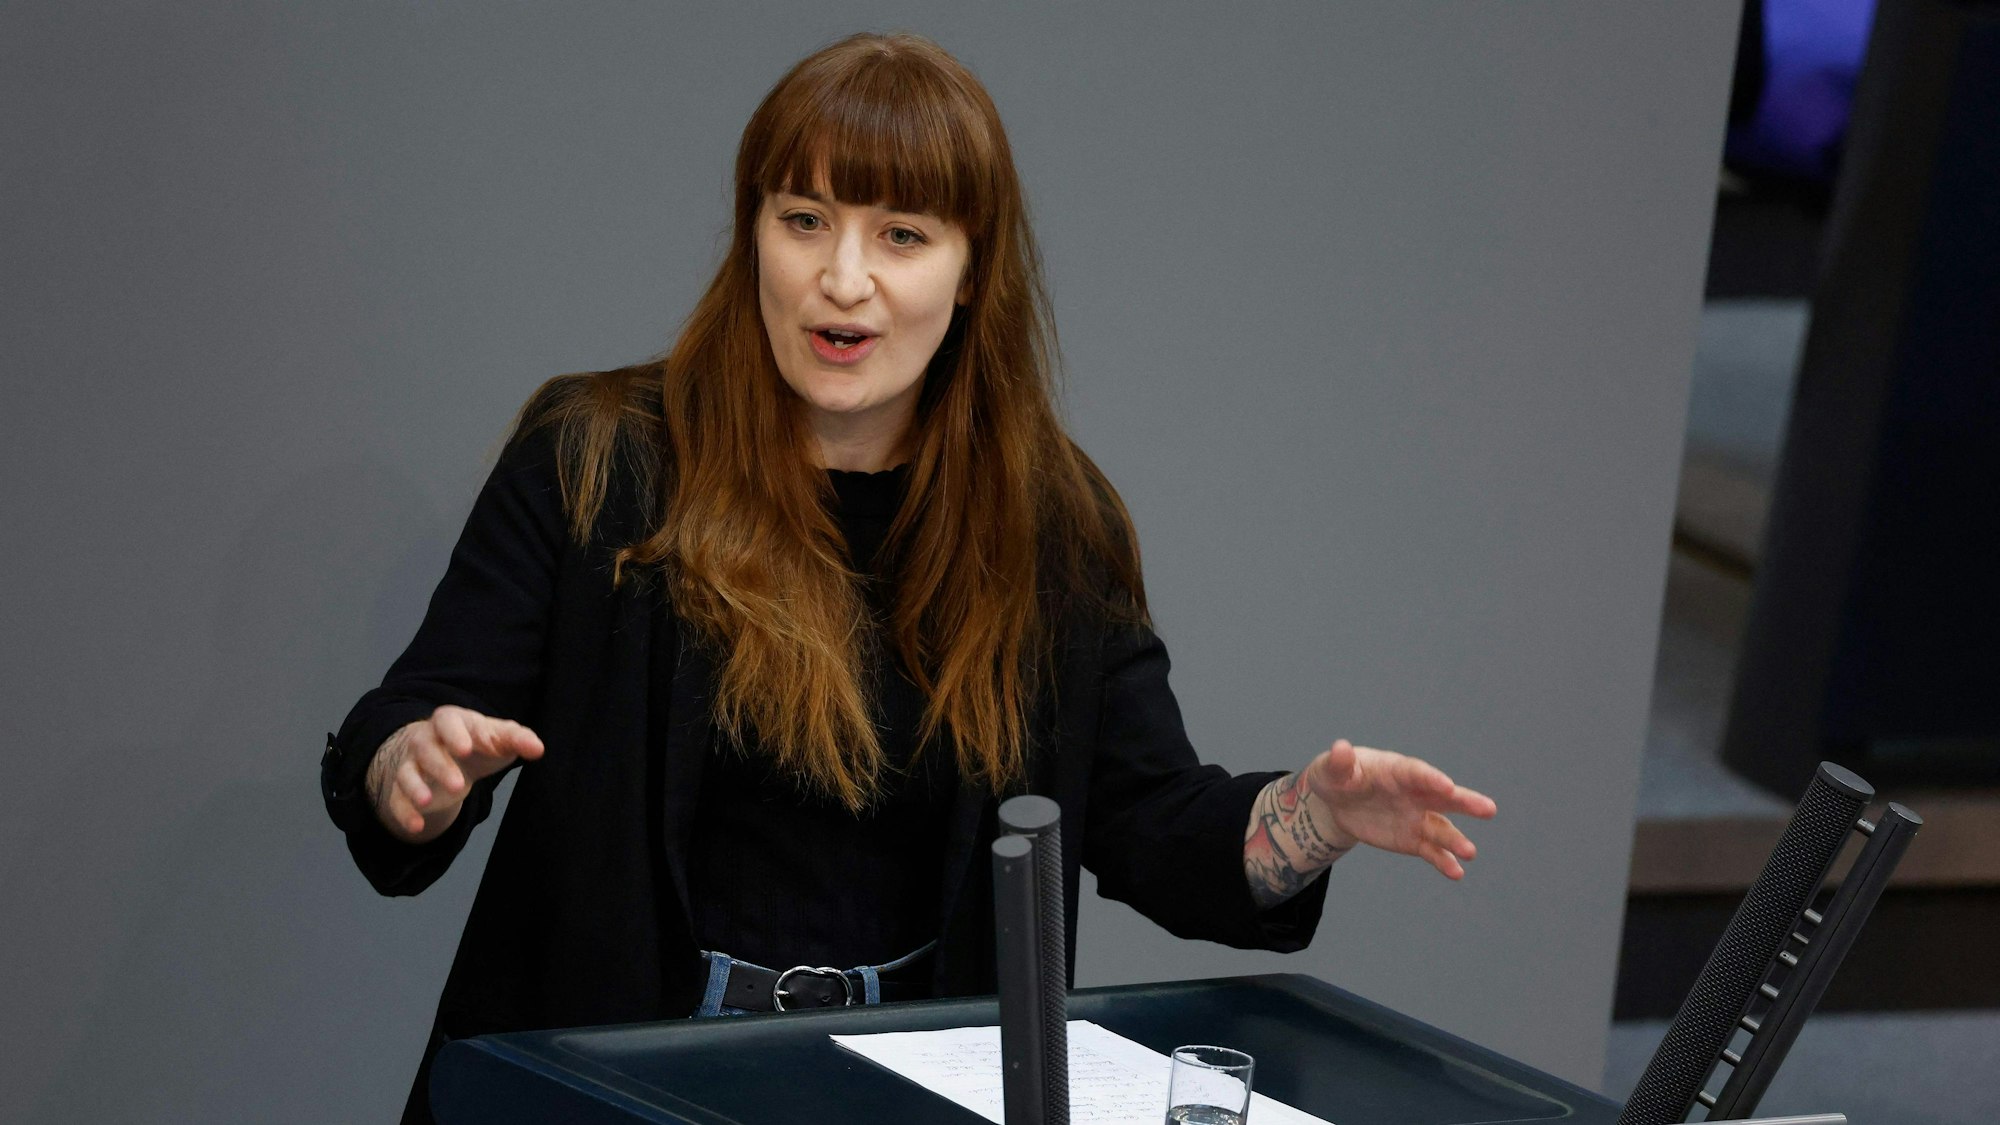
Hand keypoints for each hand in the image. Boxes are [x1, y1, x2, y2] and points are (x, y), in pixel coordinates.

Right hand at [367, 705, 543, 841]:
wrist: (451, 753)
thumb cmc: (479, 741)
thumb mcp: (500, 737)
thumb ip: (519, 739)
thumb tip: (538, 748)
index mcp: (450, 721)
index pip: (447, 721)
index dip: (454, 734)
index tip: (465, 749)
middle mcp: (426, 740)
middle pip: (426, 749)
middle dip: (440, 766)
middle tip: (458, 785)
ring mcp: (412, 764)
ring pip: (407, 773)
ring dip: (414, 787)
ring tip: (426, 802)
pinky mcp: (404, 788)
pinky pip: (397, 799)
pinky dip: (404, 813)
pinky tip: (416, 826)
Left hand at [1305, 738, 1495, 878]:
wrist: (1337, 802)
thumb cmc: (1337, 776)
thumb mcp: (1332, 768)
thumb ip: (1339, 762)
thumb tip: (1340, 748)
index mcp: (1397, 770)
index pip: (1417, 773)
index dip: (1431, 779)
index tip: (1447, 786)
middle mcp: (1414, 793)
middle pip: (1443, 797)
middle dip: (1465, 802)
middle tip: (1489, 809)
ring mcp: (1416, 817)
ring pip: (1441, 828)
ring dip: (1456, 841)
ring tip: (1469, 853)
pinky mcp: (1412, 839)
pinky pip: (1431, 851)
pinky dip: (1444, 861)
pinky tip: (1456, 872)